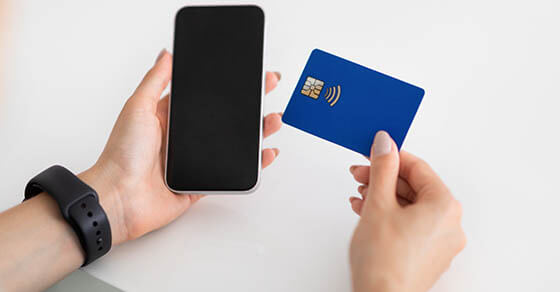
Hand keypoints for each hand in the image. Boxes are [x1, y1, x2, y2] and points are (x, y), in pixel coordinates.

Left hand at [79, 50, 282, 244]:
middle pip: (224, 118)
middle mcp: (183, 139)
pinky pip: (232, 173)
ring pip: (233, 145)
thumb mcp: (137, 107)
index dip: (225, 85)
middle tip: (267, 88)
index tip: (244, 73)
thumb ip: (155, 81)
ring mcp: (194, 161)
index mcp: (169, 117)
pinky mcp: (200, 182)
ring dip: (256, 132)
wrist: (120, 198)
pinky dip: (251, 165)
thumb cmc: (122, 155)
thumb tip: (167, 54)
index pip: (204, 96)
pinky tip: (264, 154)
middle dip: (249, 104)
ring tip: (272, 119)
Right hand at [348, 131, 465, 291]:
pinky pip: (411, 225)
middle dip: (383, 179)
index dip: (391, 157)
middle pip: (414, 188)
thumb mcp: (378, 203)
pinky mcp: (428, 255)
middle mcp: (450, 224)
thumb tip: (385, 144)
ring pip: (411, 207)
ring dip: (383, 197)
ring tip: (360, 196)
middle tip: (361, 174)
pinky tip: (368, 213)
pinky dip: (390, 216)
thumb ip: (382, 169)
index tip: (373, 152)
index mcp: (445, 206)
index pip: (418, 167)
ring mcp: (440, 242)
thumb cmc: (383, 262)